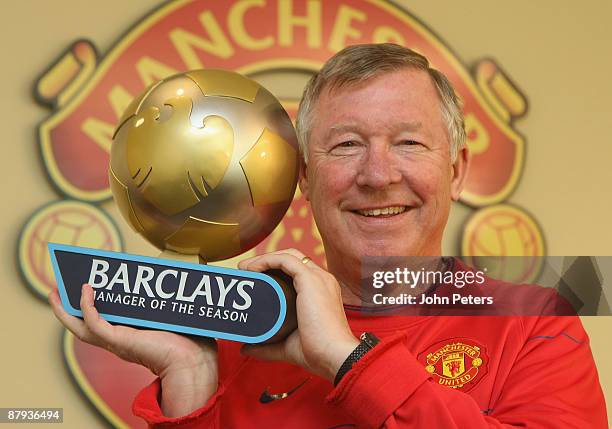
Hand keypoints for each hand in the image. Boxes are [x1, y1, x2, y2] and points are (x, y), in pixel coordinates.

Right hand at [48, 284, 216, 416]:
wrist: (193, 357)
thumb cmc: (188, 340)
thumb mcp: (169, 313)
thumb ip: (162, 297)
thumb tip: (166, 272)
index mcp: (128, 334)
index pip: (102, 320)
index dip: (89, 305)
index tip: (82, 285)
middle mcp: (118, 339)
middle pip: (82, 326)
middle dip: (67, 308)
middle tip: (57, 287)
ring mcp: (116, 341)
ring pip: (80, 328)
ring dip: (65, 309)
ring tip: (56, 290)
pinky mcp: (119, 340)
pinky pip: (94, 323)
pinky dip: (86, 306)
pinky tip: (86, 289)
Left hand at [238, 249, 358, 381]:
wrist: (333, 357)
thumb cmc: (317, 353)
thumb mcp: (287, 346)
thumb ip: (267, 347)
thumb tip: (246, 348)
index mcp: (321, 291)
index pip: (297, 270)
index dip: (274, 269)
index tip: (253, 278)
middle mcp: (322, 280)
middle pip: (292, 258)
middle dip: (267, 260)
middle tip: (245, 271)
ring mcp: (318, 278)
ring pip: (288, 255)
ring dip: (264, 258)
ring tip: (244, 268)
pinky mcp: (311, 280)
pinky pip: (286, 260)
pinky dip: (267, 259)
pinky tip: (253, 268)